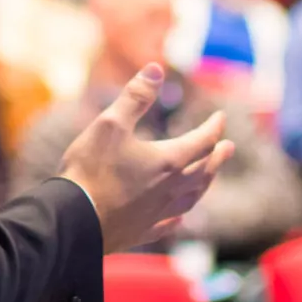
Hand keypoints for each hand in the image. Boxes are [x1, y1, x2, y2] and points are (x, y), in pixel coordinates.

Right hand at [58, 65, 233, 253]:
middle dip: (217, 157)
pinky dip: (178, 217)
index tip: (220, 117)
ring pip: (191, 199)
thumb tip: (156, 69)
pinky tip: (180, 217)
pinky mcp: (140, 232)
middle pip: (203, 171)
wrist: (73, 220)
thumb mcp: (110, 123)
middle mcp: (169, 189)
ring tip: (209, 178)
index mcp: (167, 161)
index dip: (213, 127)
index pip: (201, 141)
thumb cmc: (90, 170)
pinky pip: (168, 225)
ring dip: (204, 185)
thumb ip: (136, 96)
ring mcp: (156, 213)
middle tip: (228, 147)